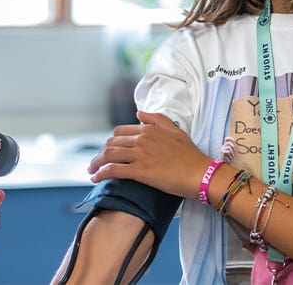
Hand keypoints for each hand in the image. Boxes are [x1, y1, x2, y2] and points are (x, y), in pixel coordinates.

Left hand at [88, 111, 210, 198]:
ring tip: (92, 171)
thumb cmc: (190, 155)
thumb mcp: (175, 130)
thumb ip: (156, 119)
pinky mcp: (140, 171)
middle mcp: (142, 139)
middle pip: (111, 143)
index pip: (120, 132)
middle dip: (100, 154)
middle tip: (96, 164)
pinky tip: (96, 179)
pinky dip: (101, 173)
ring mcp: (140, 154)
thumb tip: (138, 112)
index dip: (110, 142)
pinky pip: (113, 170)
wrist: (201, 173)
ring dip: (96, 163)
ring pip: (109, 155)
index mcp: (148, 129)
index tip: (107, 152)